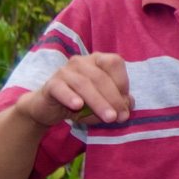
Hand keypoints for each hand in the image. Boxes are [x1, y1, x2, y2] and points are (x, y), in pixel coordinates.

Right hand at [16, 52, 132, 126]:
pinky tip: (77, 106)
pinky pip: (61, 88)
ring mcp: (65, 71)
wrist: (50, 109)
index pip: (114, 63)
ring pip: (83, 84)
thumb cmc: (82, 104)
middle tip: (119, 117)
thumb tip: (129, 102)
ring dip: (98, 102)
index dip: (123, 82)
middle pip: (100, 77)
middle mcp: (82, 62)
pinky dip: (70, 97)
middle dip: (113, 98)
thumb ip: (118, 102)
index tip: (125, 105)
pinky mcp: (51, 84)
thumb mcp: (103, 105)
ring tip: (109, 118)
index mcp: (98, 60)